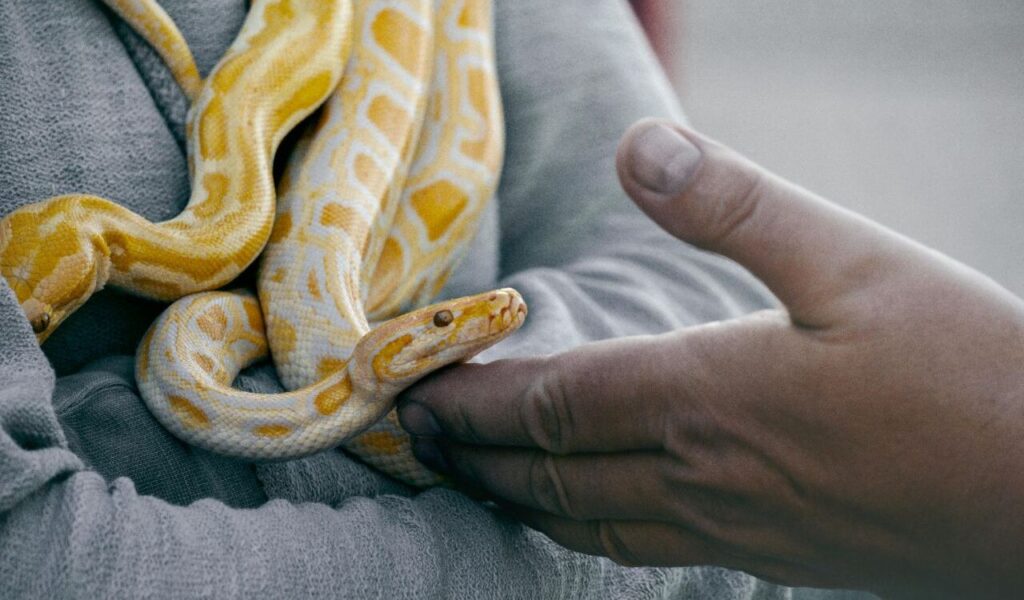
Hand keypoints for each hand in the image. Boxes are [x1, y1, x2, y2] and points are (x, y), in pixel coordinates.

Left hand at [396, 120, 1023, 597]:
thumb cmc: (966, 376)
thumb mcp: (854, 261)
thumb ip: (735, 206)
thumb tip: (639, 147)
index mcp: (710, 397)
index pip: (554, 405)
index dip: (478, 399)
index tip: (419, 391)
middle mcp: (704, 475)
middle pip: (554, 473)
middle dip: (476, 455)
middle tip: (417, 441)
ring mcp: (737, 529)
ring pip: (592, 523)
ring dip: (521, 501)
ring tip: (477, 484)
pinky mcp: (775, 558)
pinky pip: (648, 550)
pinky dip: (590, 533)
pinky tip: (590, 523)